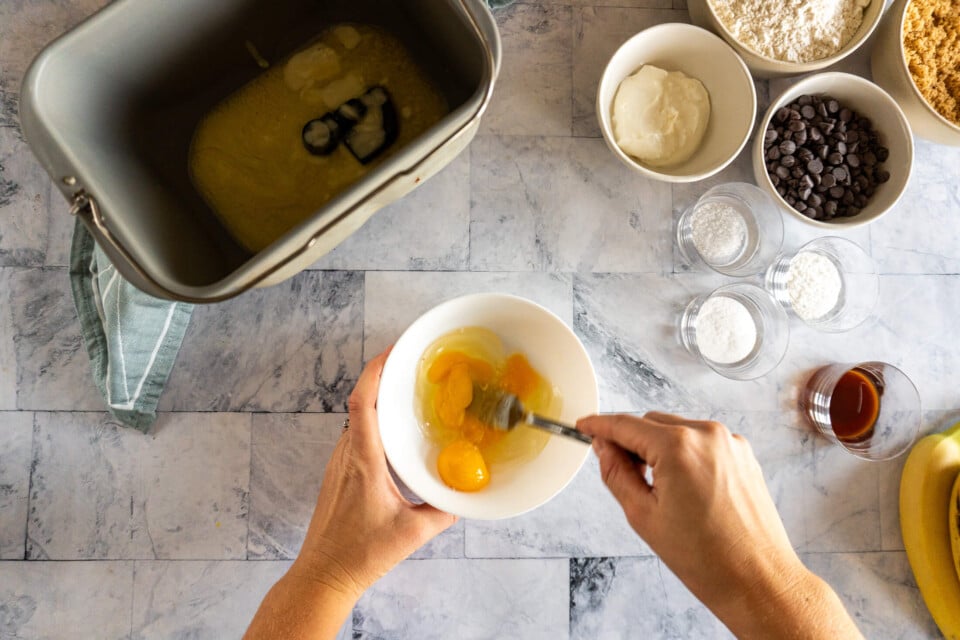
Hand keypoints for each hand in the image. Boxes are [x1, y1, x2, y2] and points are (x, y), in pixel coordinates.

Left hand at [290, 349, 456, 596]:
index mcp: (363, 462)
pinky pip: (355, 436)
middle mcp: (346, 456)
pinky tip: (392, 432)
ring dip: (376, 400)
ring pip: (356, 420)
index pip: (363, 404)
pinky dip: (372, 422)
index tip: (393, 352)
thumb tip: (467, 496)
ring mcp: (338, 464)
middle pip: (360, 403)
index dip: (375, 372)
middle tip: (408, 365)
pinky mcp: (338, 474)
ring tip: (404, 392)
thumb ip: (444, 512)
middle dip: (381, 378)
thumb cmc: (359, 555)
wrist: (323, 575)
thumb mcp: (412, 534)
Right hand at [577, 412, 860, 638]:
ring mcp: (730, 442)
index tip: (584, 426)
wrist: (757, 580)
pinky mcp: (743, 454)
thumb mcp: (643, 515)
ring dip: (659, 448)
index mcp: (679, 447)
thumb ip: (616, 472)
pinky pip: (701, 441)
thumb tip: (604, 447)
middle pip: (651, 422)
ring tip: (658, 490)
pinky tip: (683, 488)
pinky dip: (685, 454)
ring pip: (676, 429)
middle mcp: (707, 435)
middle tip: (619, 471)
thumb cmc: (707, 558)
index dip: (599, 425)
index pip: (625, 425)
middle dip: (631, 441)